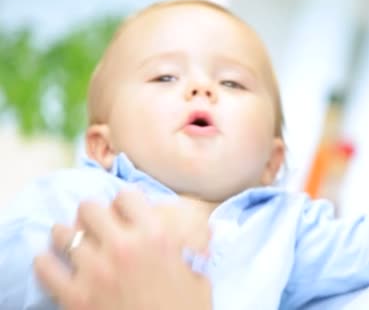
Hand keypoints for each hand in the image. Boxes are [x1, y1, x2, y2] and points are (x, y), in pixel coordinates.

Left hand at [34, 190, 211, 309]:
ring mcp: (96, 271)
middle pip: (89, 208)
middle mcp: (124, 247)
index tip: (124, 213)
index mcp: (156, 236)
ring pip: (63, 233)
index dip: (125, 204)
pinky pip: (45, 267)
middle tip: (98, 227)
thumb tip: (195, 235)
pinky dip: (47, 263)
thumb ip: (187, 249)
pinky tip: (55, 265)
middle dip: (93, 216)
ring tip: (76, 245)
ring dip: (69, 236)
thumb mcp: (198, 274)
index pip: (126, 196)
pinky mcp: (75, 297)